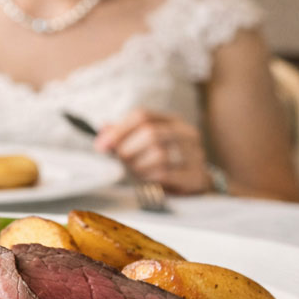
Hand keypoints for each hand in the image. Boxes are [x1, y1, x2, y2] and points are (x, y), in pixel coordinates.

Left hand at [94, 109, 211, 194]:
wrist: (198, 182)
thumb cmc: (167, 162)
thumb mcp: (148, 144)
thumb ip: (126, 135)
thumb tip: (103, 129)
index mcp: (172, 121)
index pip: (142, 115)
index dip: (119, 130)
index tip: (101, 146)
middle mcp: (186, 133)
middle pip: (150, 133)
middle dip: (127, 149)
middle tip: (118, 162)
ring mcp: (194, 153)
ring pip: (159, 154)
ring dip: (138, 165)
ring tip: (132, 172)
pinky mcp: (196, 175)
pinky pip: (167, 174)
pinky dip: (149, 178)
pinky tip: (144, 181)